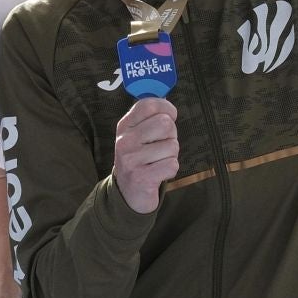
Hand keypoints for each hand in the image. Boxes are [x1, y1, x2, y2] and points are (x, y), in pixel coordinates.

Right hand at [113, 97, 179, 213]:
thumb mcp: (137, 135)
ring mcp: (131, 160)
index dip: (167, 108)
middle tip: (162, 146)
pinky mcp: (142, 178)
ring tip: (158, 161)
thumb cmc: (139, 158)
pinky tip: (159, 173)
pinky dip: (170, 170)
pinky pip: (172, 165)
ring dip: (171, 155)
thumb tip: (168, 104)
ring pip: (172, 146)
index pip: (149, 105)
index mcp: (124, 126)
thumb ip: (150, 118)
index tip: (170, 116)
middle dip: (171, 135)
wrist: (127, 193)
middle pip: (166, 124)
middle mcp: (125, 141)